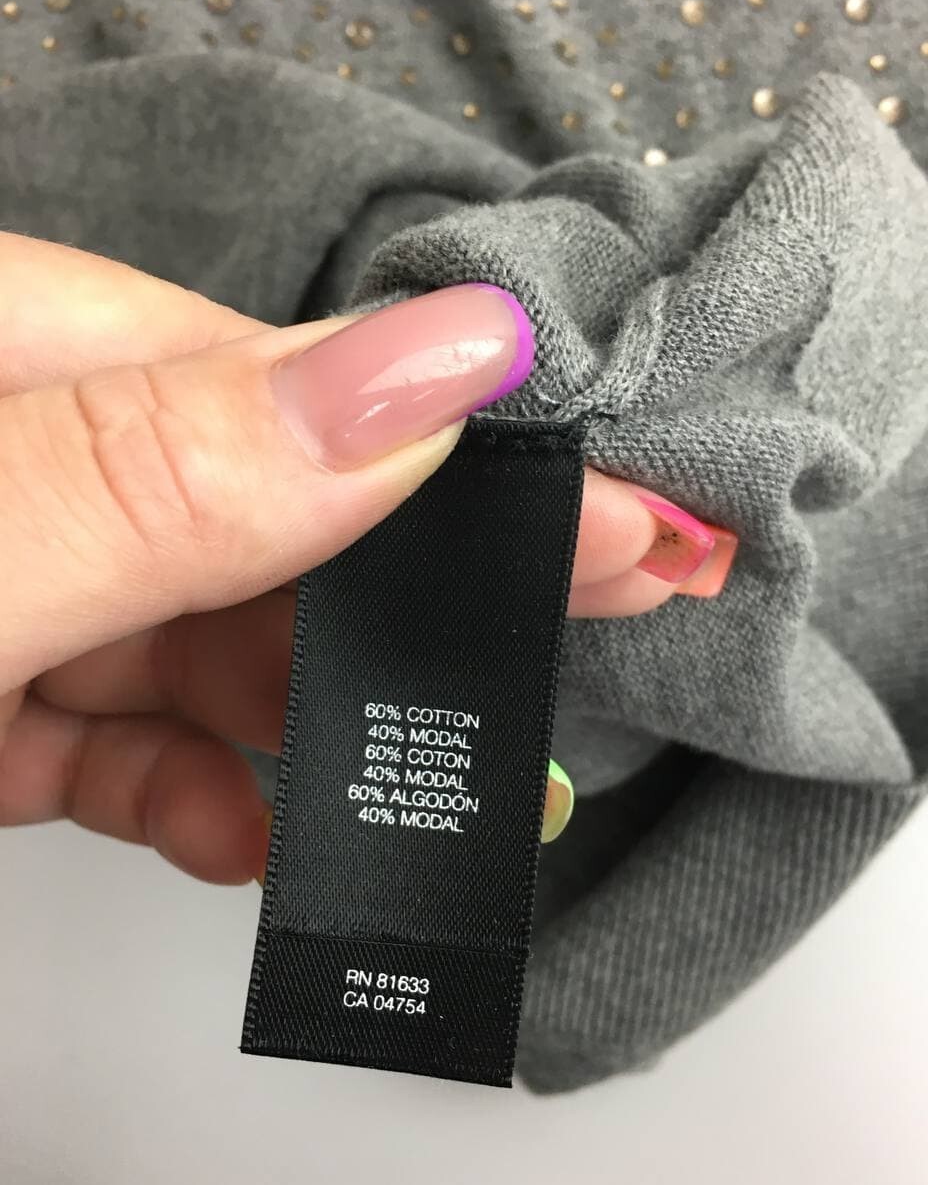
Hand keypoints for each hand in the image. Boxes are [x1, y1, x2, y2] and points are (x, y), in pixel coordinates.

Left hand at [0, 236, 732, 881]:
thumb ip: (169, 470)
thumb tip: (432, 366)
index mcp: (10, 349)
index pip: (274, 370)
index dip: (455, 440)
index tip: (611, 501)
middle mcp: (18, 456)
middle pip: (264, 501)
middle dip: (416, 580)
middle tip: (597, 602)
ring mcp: (12, 582)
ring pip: (203, 637)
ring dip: (310, 719)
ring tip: (427, 775)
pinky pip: (118, 738)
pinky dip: (191, 795)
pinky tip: (245, 835)